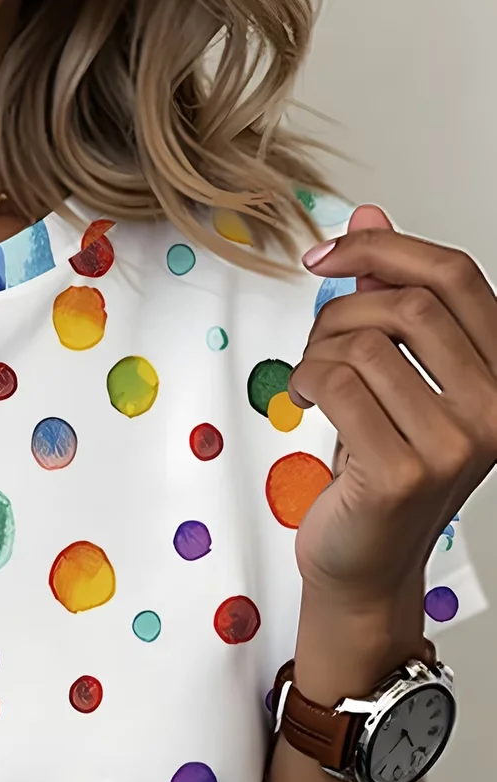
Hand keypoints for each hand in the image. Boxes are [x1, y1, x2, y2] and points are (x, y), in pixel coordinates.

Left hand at [290, 205, 496, 617]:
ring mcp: (453, 444)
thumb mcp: (394, 379)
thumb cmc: (378, 475)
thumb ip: (390, 301)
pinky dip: (305, 381)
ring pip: (366, 346)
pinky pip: (337, 385)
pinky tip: (303, 401)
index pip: (455, 275)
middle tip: (316, 342)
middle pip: (409, 305)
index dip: (386, 247)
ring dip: (318, 353)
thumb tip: (370, 213)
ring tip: (311, 382)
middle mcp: (493, 410)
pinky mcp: (401, 473)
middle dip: (342, 311)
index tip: (329, 253)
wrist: (363, 568)